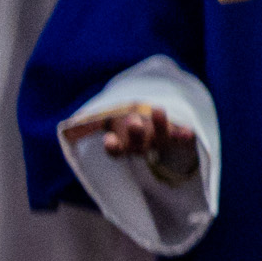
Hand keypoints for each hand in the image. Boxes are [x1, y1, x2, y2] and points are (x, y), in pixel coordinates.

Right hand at [71, 102, 198, 184]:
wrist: (166, 140)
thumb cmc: (132, 127)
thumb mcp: (114, 124)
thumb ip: (97, 122)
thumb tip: (72, 122)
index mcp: (126, 145)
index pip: (116, 150)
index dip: (113, 146)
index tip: (108, 139)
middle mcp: (144, 146)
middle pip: (138, 143)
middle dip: (136, 132)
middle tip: (133, 120)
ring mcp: (163, 143)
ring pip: (161, 137)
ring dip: (160, 125)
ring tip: (158, 109)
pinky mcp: (182, 139)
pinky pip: (185, 139)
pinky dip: (186, 135)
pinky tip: (188, 130)